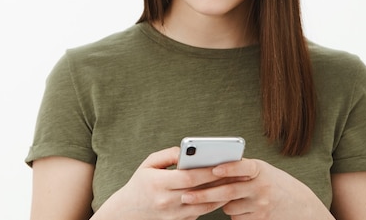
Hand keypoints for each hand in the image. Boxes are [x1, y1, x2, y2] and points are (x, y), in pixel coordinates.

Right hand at [93, 147, 228, 219]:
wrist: (129, 211)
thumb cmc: (140, 183)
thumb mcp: (148, 164)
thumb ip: (167, 155)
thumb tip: (186, 151)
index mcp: (158, 184)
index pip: (188, 177)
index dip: (206, 171)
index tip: (222, 163)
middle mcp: (167, 202)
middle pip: (199, 192)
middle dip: (219, 181)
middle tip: (236, 172)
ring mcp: (174, 215)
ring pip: (204, 206)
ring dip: (220, 195)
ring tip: (234, 183)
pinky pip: (200, 213)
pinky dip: (213, 203)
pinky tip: (222, 193)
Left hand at [180, 158, 333, 219]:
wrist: (299, 205)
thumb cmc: (272, 182)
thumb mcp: (260, 171)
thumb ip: (240, 169)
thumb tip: (208, 169)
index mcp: (259, 169)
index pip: (243, 166)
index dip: (228, 168)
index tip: (213, 169)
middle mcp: (260, 187)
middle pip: (228, 192)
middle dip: (203, 195)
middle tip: (185, 196)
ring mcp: (261, 205)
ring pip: (228, 206)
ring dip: (220, 203)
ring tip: (225, 196)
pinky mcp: (260, 219)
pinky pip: (236, 217)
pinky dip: (233, 212)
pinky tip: (242, 206)